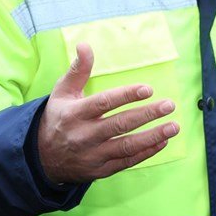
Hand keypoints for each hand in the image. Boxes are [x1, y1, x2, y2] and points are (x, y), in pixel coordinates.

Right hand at [37, 43, 178, 184]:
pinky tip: (163, 141)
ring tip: (174, 126)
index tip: (148, 89)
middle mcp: (83, 136)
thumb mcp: (62, 93)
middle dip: (147, 114)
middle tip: (169, 105)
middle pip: (120, 124)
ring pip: (127, 146)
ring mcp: (92, 155)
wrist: (42, 158)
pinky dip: (147, 152)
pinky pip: (127, 161)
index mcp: (74, 114)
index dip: (127, 95)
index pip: (104, 103)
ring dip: (153, 136)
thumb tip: (84, 45)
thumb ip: (78, 70)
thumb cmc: (58, 118)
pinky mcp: (100, 170)